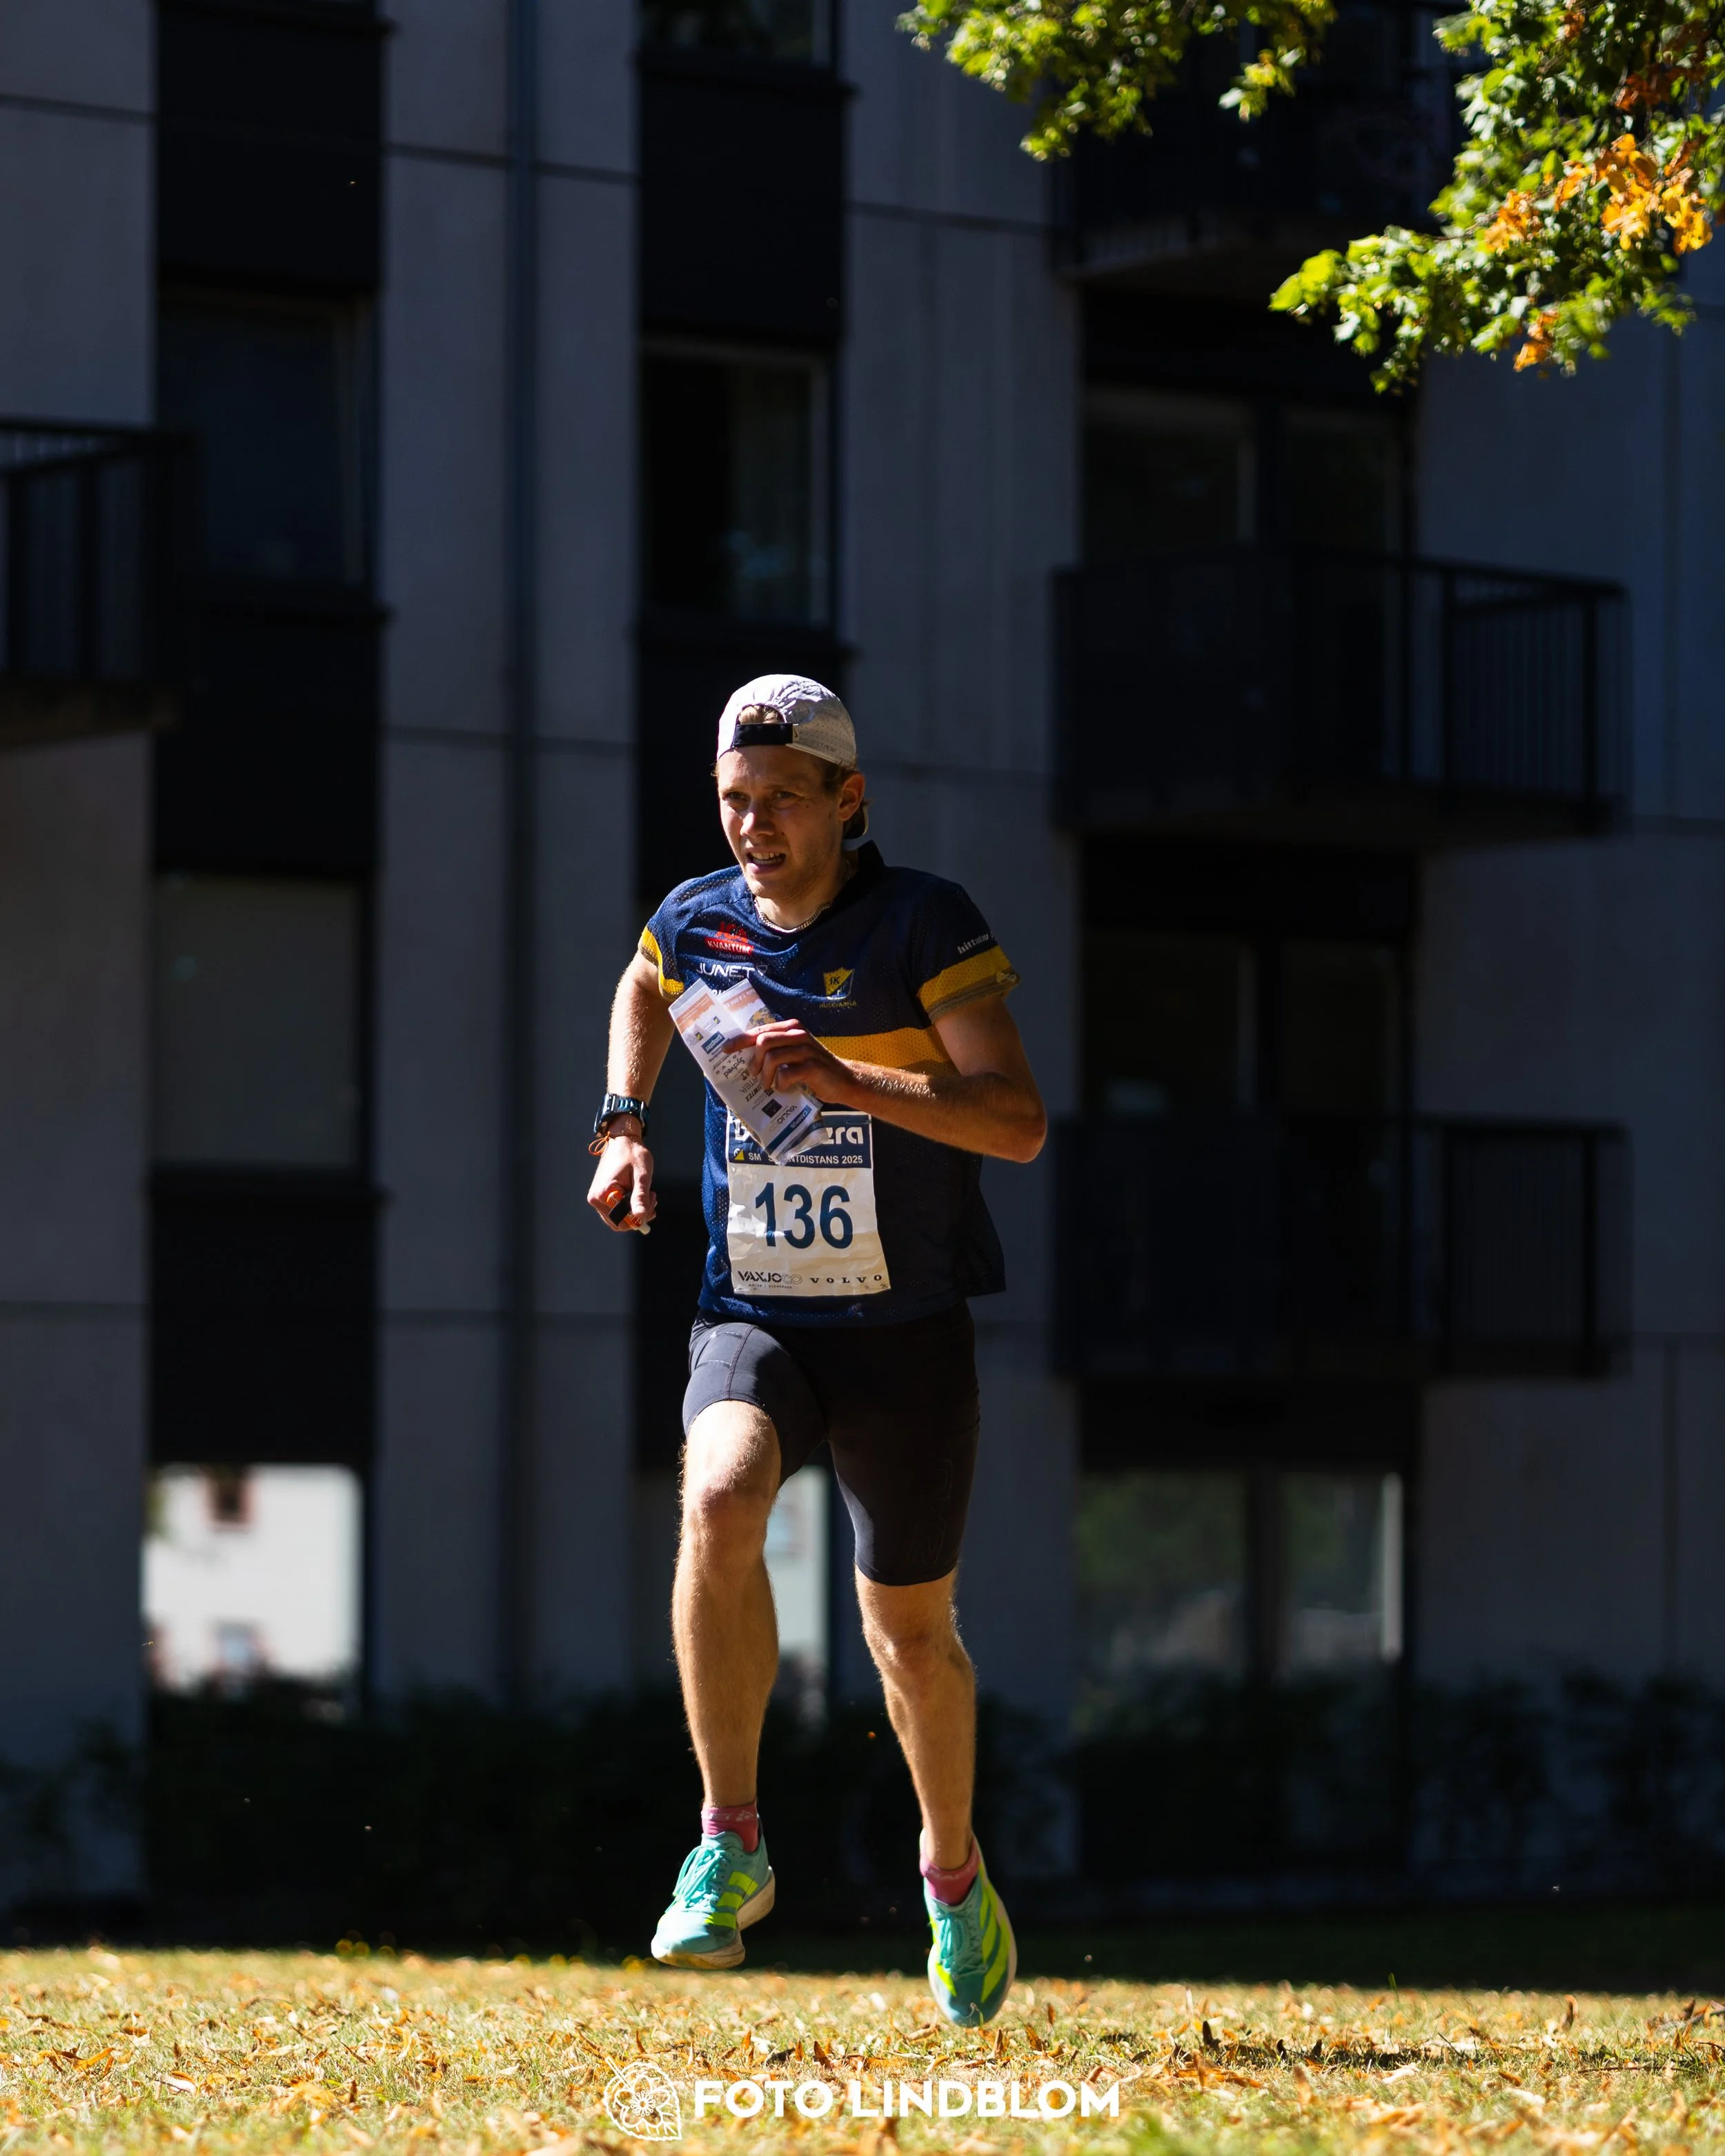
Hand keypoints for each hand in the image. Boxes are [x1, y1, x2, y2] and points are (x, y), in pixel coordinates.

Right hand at [587, 1129, 656, 1232]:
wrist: (622, 1141)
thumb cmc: (633, 1154)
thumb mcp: (642, 1175)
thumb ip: (640, 1196)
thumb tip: (640, 1217)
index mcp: (604, 1193)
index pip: (623, 1221)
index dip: (639, 1217)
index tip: (652, 1199)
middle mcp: (595, 1199)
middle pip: (620, 1223)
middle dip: (638, 1215)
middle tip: (652, 1197)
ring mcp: (596, 1199)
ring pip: (618, 1219)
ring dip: (635, 1212)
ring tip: (647, 1195)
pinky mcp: (600, 1197)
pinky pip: (615, 1212)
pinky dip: (629, 1208)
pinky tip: (640, 1196)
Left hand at [738, 1022, 860, 1104]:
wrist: (844, 1080)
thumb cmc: (814, 1069)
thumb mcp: (794, 1054)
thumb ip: (775, 1050)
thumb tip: (745, 1058)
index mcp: (791, 1028)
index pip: (760, 1030)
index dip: (740, 1040)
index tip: (725, 1049)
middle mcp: (798, 1034)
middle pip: (763, 1041)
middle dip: (754, 1060)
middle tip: (753, 1074)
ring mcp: (806, 1050)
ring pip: (772, 1058)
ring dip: (765, 1076)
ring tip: (768, 1086)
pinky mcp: (812, 1067)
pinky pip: (785, 1074)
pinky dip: (780, 1084)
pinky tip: (783, 1088)